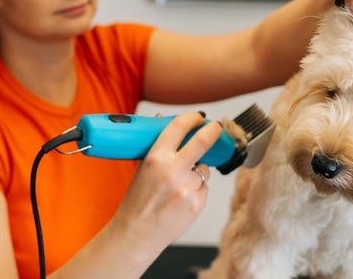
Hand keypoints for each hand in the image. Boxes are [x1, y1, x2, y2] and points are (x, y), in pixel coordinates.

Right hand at [108, 112, 220, 257]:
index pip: (179, 126)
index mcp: (156, 158)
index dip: (193, 118)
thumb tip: (166, 121)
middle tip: (216, 128)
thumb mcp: (141, 168)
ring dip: (197, 171)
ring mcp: (188, 187)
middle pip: (204, 141)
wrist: (136, 234)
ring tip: (179, 184)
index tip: (198, 117)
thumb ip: (156, 146)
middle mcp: (173, 170)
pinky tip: (181, 198)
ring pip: (203, 169)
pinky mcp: (197, 202)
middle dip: (213, 130)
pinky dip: (197, 190)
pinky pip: (204, 188)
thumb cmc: (136, 201)